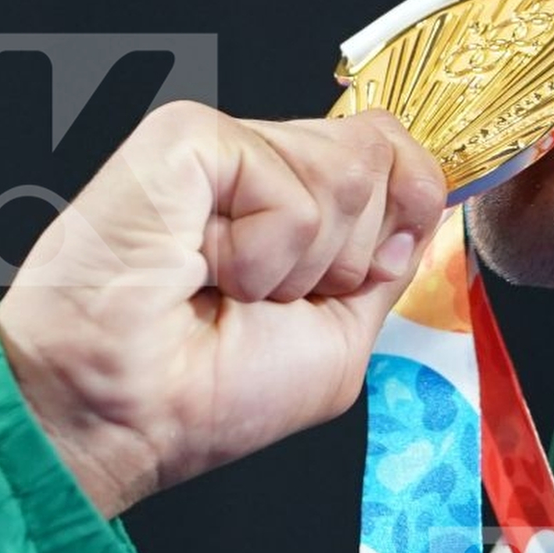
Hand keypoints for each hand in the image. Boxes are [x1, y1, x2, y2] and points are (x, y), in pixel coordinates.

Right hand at [0, 101, 446, 516]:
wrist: (124, 414)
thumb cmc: (205, 393)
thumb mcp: (340, 335)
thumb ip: (388, 261)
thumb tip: (430, 201)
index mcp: (293, 201)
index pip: (394, 151)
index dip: (412, 204)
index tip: (362, 274)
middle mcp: (262, 165)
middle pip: (382, 155)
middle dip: (350, 255)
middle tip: (268, 298)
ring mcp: (226, 145)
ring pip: (349, 168)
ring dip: (302, 264)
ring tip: (230, 286)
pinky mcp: (189, 138)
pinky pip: (291, 187)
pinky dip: (263, 254)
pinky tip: (206, 269)